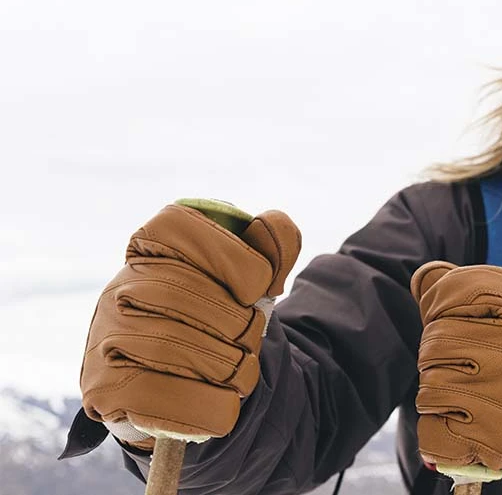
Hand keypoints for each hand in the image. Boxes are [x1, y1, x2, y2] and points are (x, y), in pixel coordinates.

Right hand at [79, 204, 300, 447]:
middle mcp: (120, 286)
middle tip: (254, 336)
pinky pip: (154, 392)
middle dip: (234, 320)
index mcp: (152, 249)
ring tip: (241, 371)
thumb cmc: (217, 324)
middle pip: (177, 289)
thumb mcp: (248, 284)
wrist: (182, 388)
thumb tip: (273, 221)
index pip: (174, 225)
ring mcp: (106, 335)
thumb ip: (270, 251)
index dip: (227, 252)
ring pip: (168, 343)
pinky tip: (225, 403)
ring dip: (224, 364)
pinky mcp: (103, 385)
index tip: (259, 283)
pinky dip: (203, 402)